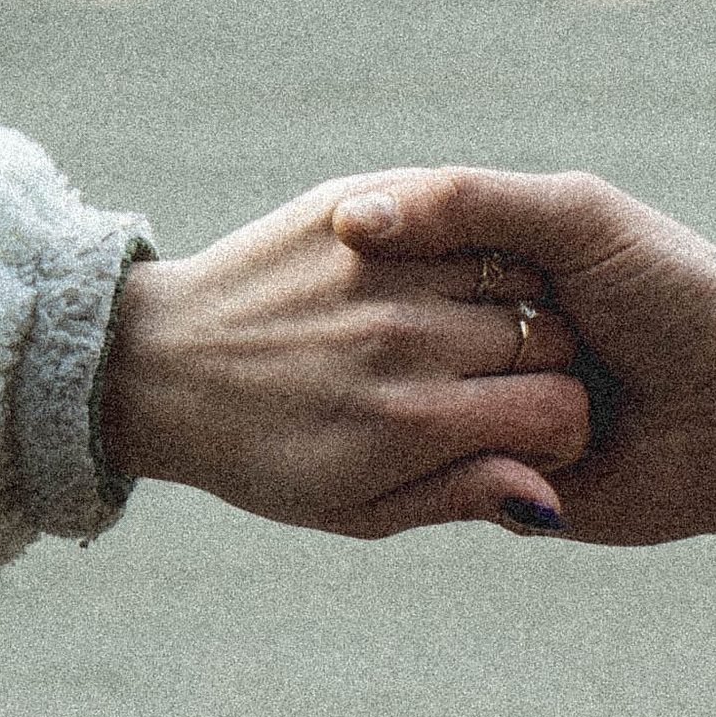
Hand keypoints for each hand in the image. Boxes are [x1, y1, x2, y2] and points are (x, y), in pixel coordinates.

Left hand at [100, 183, 590, 537]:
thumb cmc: (262, 456)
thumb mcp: (358, 508)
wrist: (155, 368)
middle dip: (541, 360)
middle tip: (497, 375)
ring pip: (514, 266)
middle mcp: (403, 338)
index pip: (559, 412)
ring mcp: (378, 267)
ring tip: (471, 323)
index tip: (524, 429)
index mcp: (412, 421)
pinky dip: (469, 241)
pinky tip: (442, 273)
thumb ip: (459, 497)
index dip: (558, 427)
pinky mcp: (346, 208)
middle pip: (547, 336)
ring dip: (512, 294)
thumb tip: (552, 501)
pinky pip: (456, 211)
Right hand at [330, 171, 715, 552]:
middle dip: (436, 343)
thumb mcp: (576, 220)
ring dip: (470, 410)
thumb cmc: (680, 294)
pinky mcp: (506, 480)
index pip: (397, 256)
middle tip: (560, 337)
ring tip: (580, 392)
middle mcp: (486, 335)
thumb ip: (468, 202)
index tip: (437, 270)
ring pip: (415, 413)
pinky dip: (484, 465)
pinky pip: (451, 481)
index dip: (400, 265)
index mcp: (497, 261)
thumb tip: (349, 220)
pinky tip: (554, 450)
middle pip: (397, 338)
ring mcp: (491, 410)